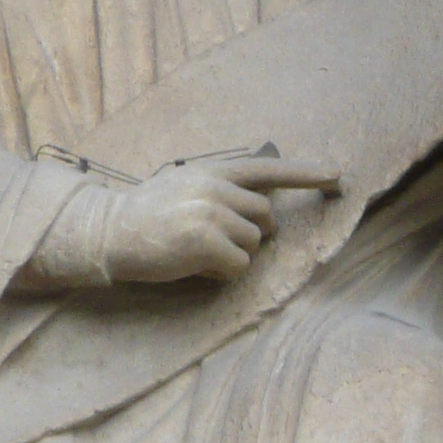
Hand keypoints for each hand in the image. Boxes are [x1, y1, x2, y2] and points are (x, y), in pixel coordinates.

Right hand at [98, 154, 340, 282]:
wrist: (106, 231)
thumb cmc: (146, 214)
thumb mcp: (184, 186)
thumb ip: (221, 191)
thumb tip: (261, 211)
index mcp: (213, 172)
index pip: (267, 170)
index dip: (305, 174)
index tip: (337, 176)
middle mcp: (216, 188)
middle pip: (265, 217)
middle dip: (251, 234)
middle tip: (214, 240)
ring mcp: (212, 214)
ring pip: (253, 244)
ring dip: (231, 255)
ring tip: (194, 251)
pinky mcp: (206, 241)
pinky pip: (238, 265)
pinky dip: (221, 272)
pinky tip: (193, 264)